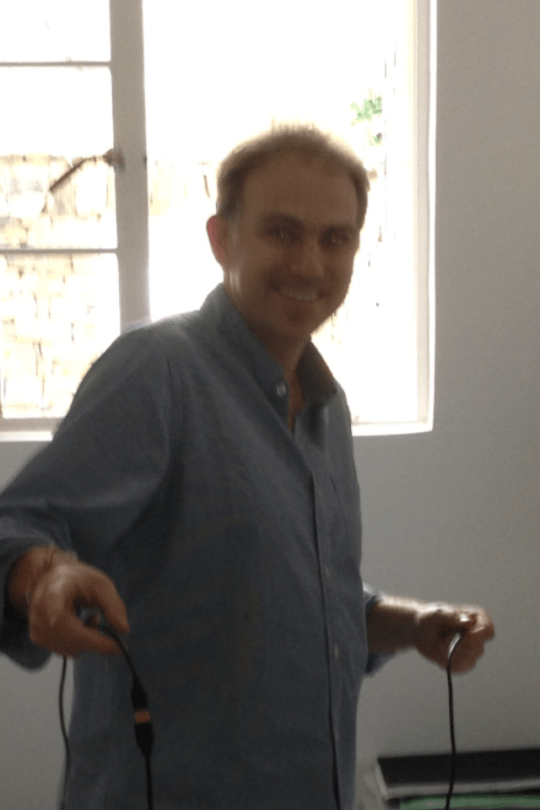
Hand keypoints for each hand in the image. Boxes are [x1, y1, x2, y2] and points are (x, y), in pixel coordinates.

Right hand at [9, 547, 129, 657]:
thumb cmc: (77, 579)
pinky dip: (78, 643)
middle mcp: (40, 614)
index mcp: (53, 595)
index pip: (66, 624)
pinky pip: (64, 650)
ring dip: (87, 640)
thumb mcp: (100, 584)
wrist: (51, 578)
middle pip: (72, 642)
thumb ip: (113, 605)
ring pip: (70, 650)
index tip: (118, 646)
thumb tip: (124, 630)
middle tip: (105, 622)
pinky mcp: (37, 638)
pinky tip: (79, 625)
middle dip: (95, 639)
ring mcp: (36, 628)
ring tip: (91, 618)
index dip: (92, 639)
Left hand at [415, 603, 494, 672]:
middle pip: (479, 647)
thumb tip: (468, 622)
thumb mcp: (438, 613)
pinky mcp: (464, 662)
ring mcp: (472, 651)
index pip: (487, 630)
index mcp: (478, 619)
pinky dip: (450, 661)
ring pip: (470, 659)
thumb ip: (452, 616)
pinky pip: (461, 667)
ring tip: (443, 642)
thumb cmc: (431, 617)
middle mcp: (478, 635)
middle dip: (461, 644)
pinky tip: (442, 652)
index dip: (478, 635)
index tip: (465, 635)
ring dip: (454, 652)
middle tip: (446, 637)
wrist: (421, 630)